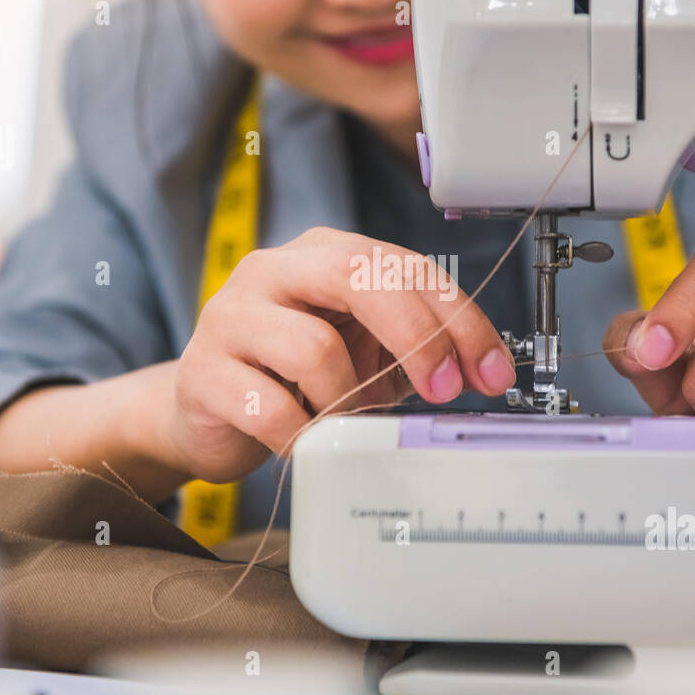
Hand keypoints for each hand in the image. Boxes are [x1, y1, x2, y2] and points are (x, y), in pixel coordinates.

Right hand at [162, 227, 516, 480]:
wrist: (206, 414)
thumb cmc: (292, 379)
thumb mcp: (363, 353)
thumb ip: (415, 349)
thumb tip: (477, 370)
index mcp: (322, 253)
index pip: (404, 266)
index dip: (458, 318)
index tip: (491, 370)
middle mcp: (273, 270)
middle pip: (357, 275)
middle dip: (416, 335)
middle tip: (442, 389)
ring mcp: (231, 316)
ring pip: (315, 350)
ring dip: (348, 400)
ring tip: (344, 421)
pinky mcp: (203, 371)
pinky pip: (271, 408)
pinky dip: (303, 436)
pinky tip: (304, 441)